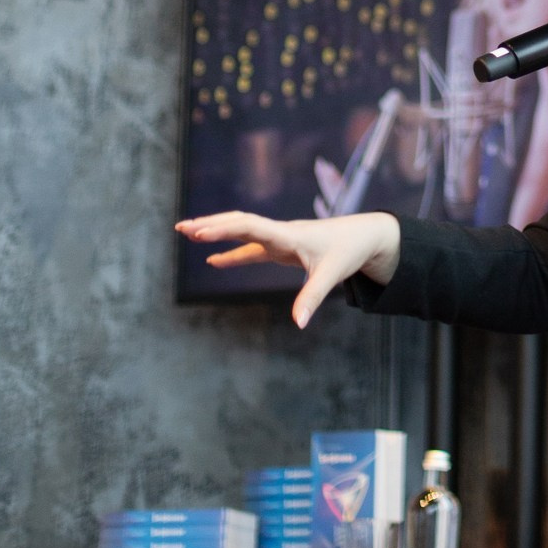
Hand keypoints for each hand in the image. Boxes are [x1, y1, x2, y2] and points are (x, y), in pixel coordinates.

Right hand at [175, 209, 401, 328]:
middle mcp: (280, 232)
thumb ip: (312, 298)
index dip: (224, 230)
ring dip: (216, 232)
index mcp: (288, 235)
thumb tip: (298, 325)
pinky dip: (232, 254)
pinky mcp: (283, 247)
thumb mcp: (332, 275)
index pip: (250, 227)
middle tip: (181, 227)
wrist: (366, 235)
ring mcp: (280, 238)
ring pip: (242, 231)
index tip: (199, 232)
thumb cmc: (349, 251)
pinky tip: (213, 262)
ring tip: (188, 233)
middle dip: (210, 224)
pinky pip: (251, 248)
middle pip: (239, 222)